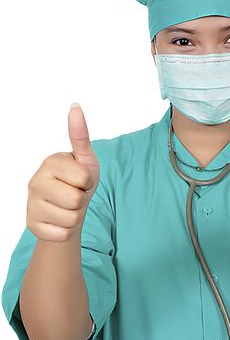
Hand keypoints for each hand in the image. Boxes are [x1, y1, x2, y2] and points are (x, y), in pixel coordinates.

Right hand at [26, 103, 100, 241]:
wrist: (65, 211)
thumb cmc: (77, 182)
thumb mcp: (85, 160)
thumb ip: (80, 135)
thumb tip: (75, 107)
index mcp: (50, 162)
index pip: (84, 178)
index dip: (88, 182)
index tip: (81, 180)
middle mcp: (35, 181)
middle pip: (77, 200)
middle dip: (82, 201)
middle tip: (74, 195)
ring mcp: (31, 204)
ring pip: (71, 219)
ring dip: (76, 216)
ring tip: (67, 207)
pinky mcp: (32, 225)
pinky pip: (63, 233)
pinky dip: (67, 230)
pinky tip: (59, 220)